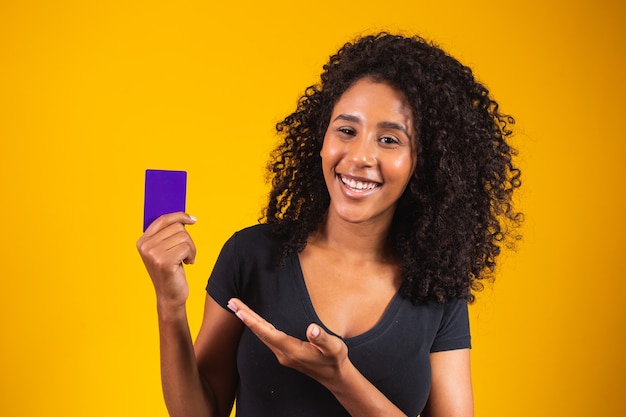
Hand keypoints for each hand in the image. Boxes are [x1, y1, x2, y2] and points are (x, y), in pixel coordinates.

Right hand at [136, 212, 196, 309]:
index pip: (162, 219)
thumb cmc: (171, 272)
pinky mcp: (163, 262)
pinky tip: (187, 264)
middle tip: (187, 253)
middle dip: (188, 239)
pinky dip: (192, 255)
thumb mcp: (166, 250)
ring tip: (186, 259)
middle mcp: (145, 246)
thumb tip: (184, 217)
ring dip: (191, 248)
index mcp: (142, 241)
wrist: (170, 296)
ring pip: (184, 237)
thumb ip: (169, 234)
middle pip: (177, 227)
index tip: (192, 219)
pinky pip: (186, 247)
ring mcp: (153, 254)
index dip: (179, 216)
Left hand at [227, 298, 348, 385]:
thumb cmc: (334, 360)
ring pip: (261, 334)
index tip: (239, 310)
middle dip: (244, 316)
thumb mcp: (334, 348)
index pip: (267, 333)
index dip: (252, 321)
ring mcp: (282, 354)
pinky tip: (253, 320)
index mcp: (292, 350)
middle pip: (259, 332)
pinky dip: (257, 326)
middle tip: (231, 301)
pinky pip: (266, 336)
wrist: (334, 376)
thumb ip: (323, 339)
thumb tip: (312, 329)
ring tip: (237, 308)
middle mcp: (283, 353)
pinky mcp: (284, 352)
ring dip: (248, 320)